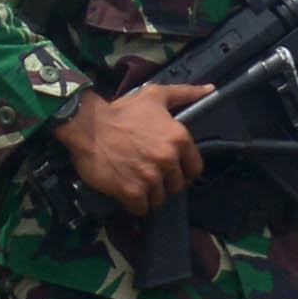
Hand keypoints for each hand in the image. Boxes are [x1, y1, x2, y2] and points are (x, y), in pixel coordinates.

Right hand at [55, 82, 209, 215]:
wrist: (87, 125)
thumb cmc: (121, 110)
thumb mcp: (155, 95)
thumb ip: (185, 93)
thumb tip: (210, 90)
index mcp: (179, 138)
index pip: (195, 168)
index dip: (184, 171)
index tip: (172, 169)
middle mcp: (168, 159)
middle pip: (177, 186)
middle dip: (165, 183)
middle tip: (150, 174)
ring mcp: (150, 177)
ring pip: (160, 199)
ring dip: (150, 195)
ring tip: (137, 183)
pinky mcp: (131, 191)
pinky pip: (142, 208)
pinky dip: (135, 205)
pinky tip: (127, 193)